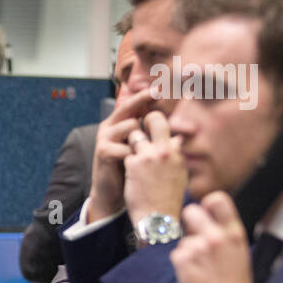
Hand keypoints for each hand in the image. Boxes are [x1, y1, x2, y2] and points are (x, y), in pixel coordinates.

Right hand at [88, 87, 157, 220]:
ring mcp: (104, 138)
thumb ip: (153, 139)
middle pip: (128, 107)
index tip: (162, 88)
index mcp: (118, 124)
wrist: (111, 195)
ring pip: (131, 125)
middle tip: (159, 91)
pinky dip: (135, 156)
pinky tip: (133, 164)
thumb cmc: (129, 171)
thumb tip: (178, 131)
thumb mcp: (142, 151)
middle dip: (143, 98)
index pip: (133, 105)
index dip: (146, 96)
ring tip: (141, 153)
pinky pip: (127, 146)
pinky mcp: (103, 151)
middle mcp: (108, 127)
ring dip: (142, 139)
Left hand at [123, 110, 186, 227]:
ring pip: (134, 135)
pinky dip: (125, 163)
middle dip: (145, 119)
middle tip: (137, 126)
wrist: (158, 219)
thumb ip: (176, 156)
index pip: (169, 126)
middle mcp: (166, 150)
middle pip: (154, 119)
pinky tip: (129, 175)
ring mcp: (149, 156)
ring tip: (133, 158)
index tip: (150, 125)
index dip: (157, 123)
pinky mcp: (134, 164)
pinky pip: (126, 154)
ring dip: (131, 145)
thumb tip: (176, 139)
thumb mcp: (179, 175)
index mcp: (178, 153)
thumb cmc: (168, 200)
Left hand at [171, 192, 254, 282]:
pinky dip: (182, 263)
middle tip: (193, 235)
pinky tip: (194, 275)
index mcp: (234, 233)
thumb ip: (225, 233)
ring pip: (183, 239)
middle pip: (190, 211)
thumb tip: (207, 216)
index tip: (205, 211)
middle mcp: (216, 237)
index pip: (217, 199)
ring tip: (202, 268)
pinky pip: (177, 253)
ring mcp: (198, 248)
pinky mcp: (182, 260)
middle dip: (189, 221)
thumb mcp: (240, 253)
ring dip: (188, 250)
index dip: (206, 203)